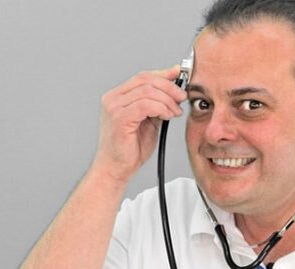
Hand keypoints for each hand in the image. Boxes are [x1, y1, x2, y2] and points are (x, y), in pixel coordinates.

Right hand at [92, 65, 186, 182]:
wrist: (117, 168)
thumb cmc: (130, 148)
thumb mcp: (149, 119)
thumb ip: (158, 103)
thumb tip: (174, 88)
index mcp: (117, 96)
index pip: (142, 76)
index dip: (163, 75)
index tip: (180, 77)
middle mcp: (113, 99)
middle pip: (145, 80)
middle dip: (168, 87)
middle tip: (181, 97)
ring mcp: (114, 108)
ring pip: (147, 91)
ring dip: (167, 100)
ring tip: (175, 112)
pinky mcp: (119, 119)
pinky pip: (145, 105)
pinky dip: (161, 108)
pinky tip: (167, 116)